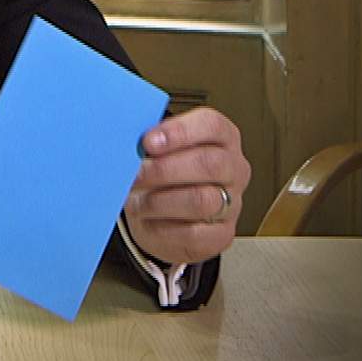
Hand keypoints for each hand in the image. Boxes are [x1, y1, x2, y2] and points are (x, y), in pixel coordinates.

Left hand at [124, 107, 251, 264]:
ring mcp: (232, 203)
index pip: (211, 125)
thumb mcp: (157, 149)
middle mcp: (233, 168)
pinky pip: (194, 233)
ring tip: (136, 200)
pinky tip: (148, 219)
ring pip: (202, 200)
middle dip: (165, 169)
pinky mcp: (221, 235)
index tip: (147, 141)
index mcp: (221, 137)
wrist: (164, 213)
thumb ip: (150, 141)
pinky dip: (163, 227)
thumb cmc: (162, 172)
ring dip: (160, 200)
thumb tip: (128, 140)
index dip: (179, 131)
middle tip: (136, 173)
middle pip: (209, 163)